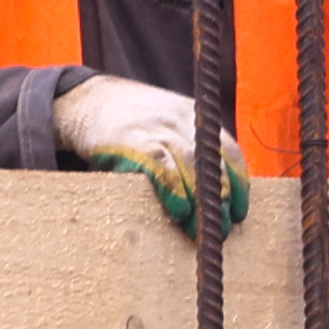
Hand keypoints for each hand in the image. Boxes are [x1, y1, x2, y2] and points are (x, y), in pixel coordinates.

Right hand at [53, 77, 250, 233]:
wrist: (88, 99)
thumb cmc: (131, 121)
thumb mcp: (166, 122)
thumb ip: (189, 145)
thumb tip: (214, 191)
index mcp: (194, 116)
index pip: (228, 150)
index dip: (238, 183)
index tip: (240, 211)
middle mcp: (181, 120)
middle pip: (211, 162)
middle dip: (220, 199)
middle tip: (222, 228)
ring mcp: (157, 128)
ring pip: (190, 167)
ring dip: (200, 202)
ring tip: (202, 230)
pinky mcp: (133, 140)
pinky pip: (161, 167)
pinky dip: (173, 190)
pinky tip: (179, 210)